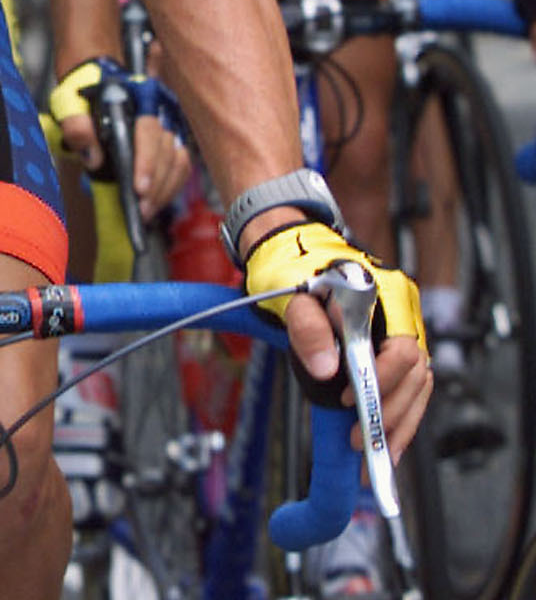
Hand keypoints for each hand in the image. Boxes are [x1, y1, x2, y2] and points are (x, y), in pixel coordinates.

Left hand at [46, 57, 187, 219]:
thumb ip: (76, 127)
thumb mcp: (69, 106)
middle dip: (155, 184)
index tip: (138, 188)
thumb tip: (92, 157)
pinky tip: (155, 203)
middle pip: (166, 151)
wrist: (92, 85)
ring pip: (177, 162)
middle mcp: (157, 111)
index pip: (148, 131)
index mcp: (134, 97)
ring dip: (164, 190)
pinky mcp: (169, 144)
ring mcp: (166, 128)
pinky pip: (180, 168)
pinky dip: (170, 187)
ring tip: (146, 211)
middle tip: (140, 209)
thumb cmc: (81, 97)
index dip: (147, 161)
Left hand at [243, 220, 431, 459]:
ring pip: (418, 386)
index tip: (347, 400)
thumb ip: (308, 328)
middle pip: (417, 375)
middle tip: (363, 445)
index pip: (402, 350)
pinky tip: (383, 437)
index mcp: (389, 296)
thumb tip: (327, 371)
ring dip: (399, 423)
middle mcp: (404, 314)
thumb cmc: (291, 267)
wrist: (287, 248)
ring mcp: (402, 329)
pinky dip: (397, 412)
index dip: (380, 380)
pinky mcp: (390, 344)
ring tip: (377, 457)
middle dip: (392, 415)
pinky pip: (407, 384)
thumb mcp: (293, 295)